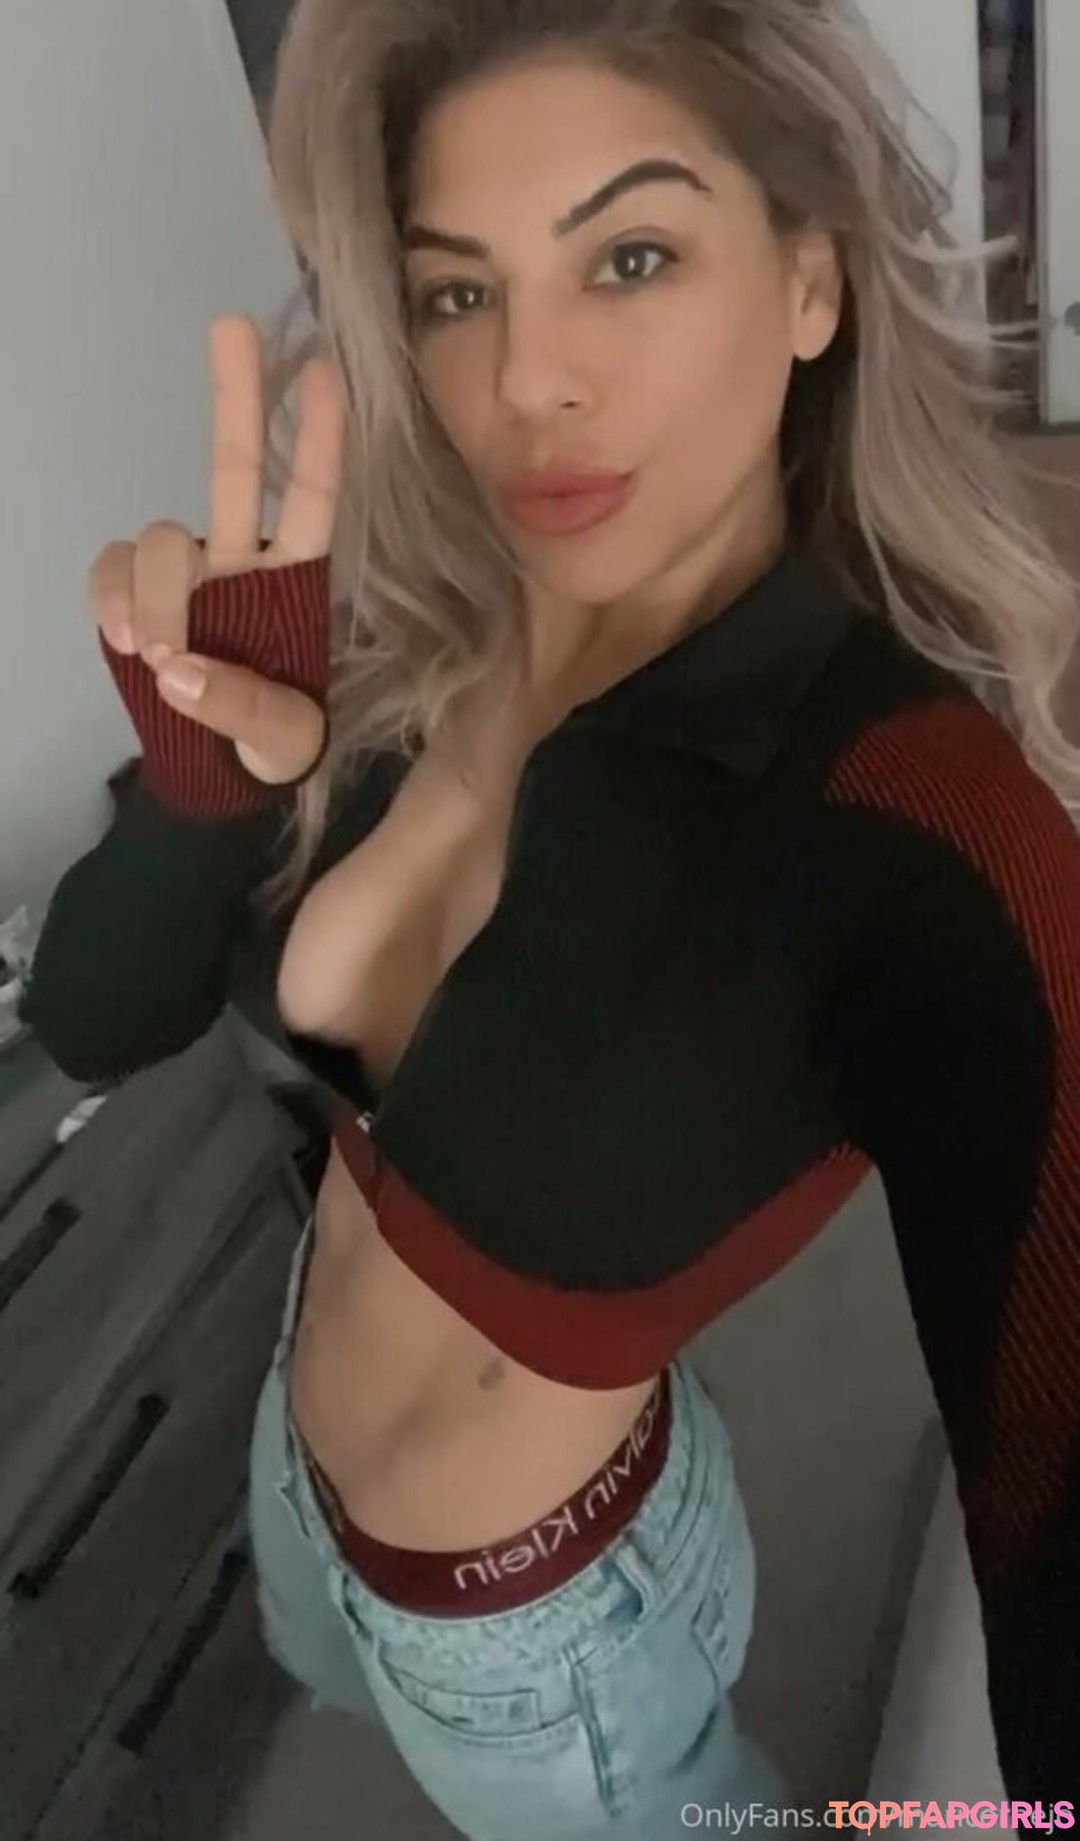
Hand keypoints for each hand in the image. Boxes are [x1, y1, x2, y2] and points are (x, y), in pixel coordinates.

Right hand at [88, 315, 346, 784]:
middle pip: (237, 468)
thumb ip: (244, 707)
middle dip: (236, 395)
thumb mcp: (286, 740)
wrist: (224, 777)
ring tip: (159, 654)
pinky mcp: (136, 598)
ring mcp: (186, 578)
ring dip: (157, 592)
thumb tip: (178, 669)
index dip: (321, 438)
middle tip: (232, 324)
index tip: (325, 369)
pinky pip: (113, 570)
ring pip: (161, 539)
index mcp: (297, 585)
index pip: (314, 501)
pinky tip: (128, 640)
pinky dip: (113, 599)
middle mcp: (241, 564)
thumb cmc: (276, 747)